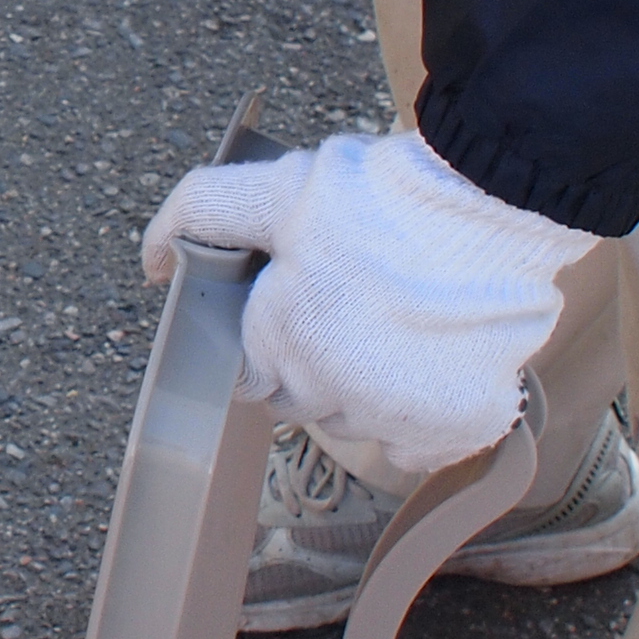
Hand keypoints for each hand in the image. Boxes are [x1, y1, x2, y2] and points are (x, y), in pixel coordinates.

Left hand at [141, 131, 595, 485]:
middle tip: (360, 308)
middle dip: (324, 364)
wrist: (486, 202)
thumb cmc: (378, 193)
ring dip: (372, 391)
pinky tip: (431, 369)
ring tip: (403, 328)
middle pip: (310, 401)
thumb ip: (202, 214)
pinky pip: (419, 449)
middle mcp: (329, 392)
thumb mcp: (274, 188)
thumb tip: (153, 262)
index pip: (259, 373)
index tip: (312, 305)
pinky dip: (424, 422)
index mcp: (279, 341)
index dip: (282, 337)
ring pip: (363, 423)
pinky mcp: (455, 427)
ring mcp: (394, 415)